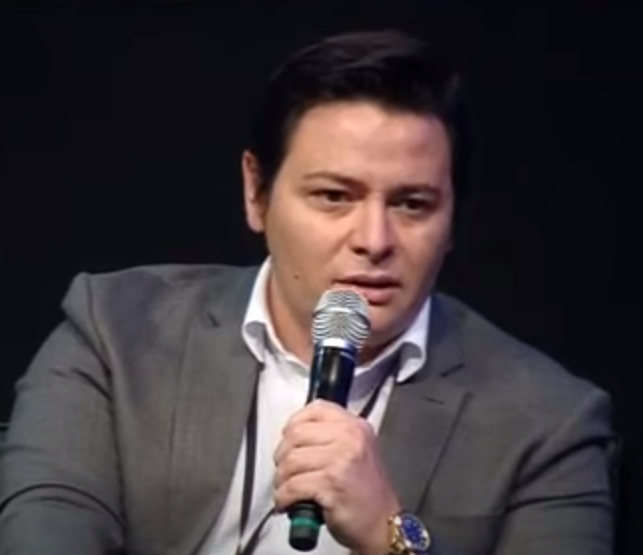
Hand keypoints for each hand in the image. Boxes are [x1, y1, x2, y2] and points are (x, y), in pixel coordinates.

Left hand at [273, 399, 400, 554]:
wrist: (383, 524)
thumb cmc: (367, 494)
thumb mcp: (357, 451)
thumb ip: (332, 437)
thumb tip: (294, 435)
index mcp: (355, 426)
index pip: (315, 409)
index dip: (294, 424)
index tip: (288, 438)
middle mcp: (350, 437)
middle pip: (296, 433)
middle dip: (282, 455)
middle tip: (283, 470)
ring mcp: (341, 459)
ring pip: (291, 460)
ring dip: (281, 479)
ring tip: (285, 489)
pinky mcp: (332, 483)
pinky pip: (293, 485)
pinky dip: (283, 497)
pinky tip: (286, 503)